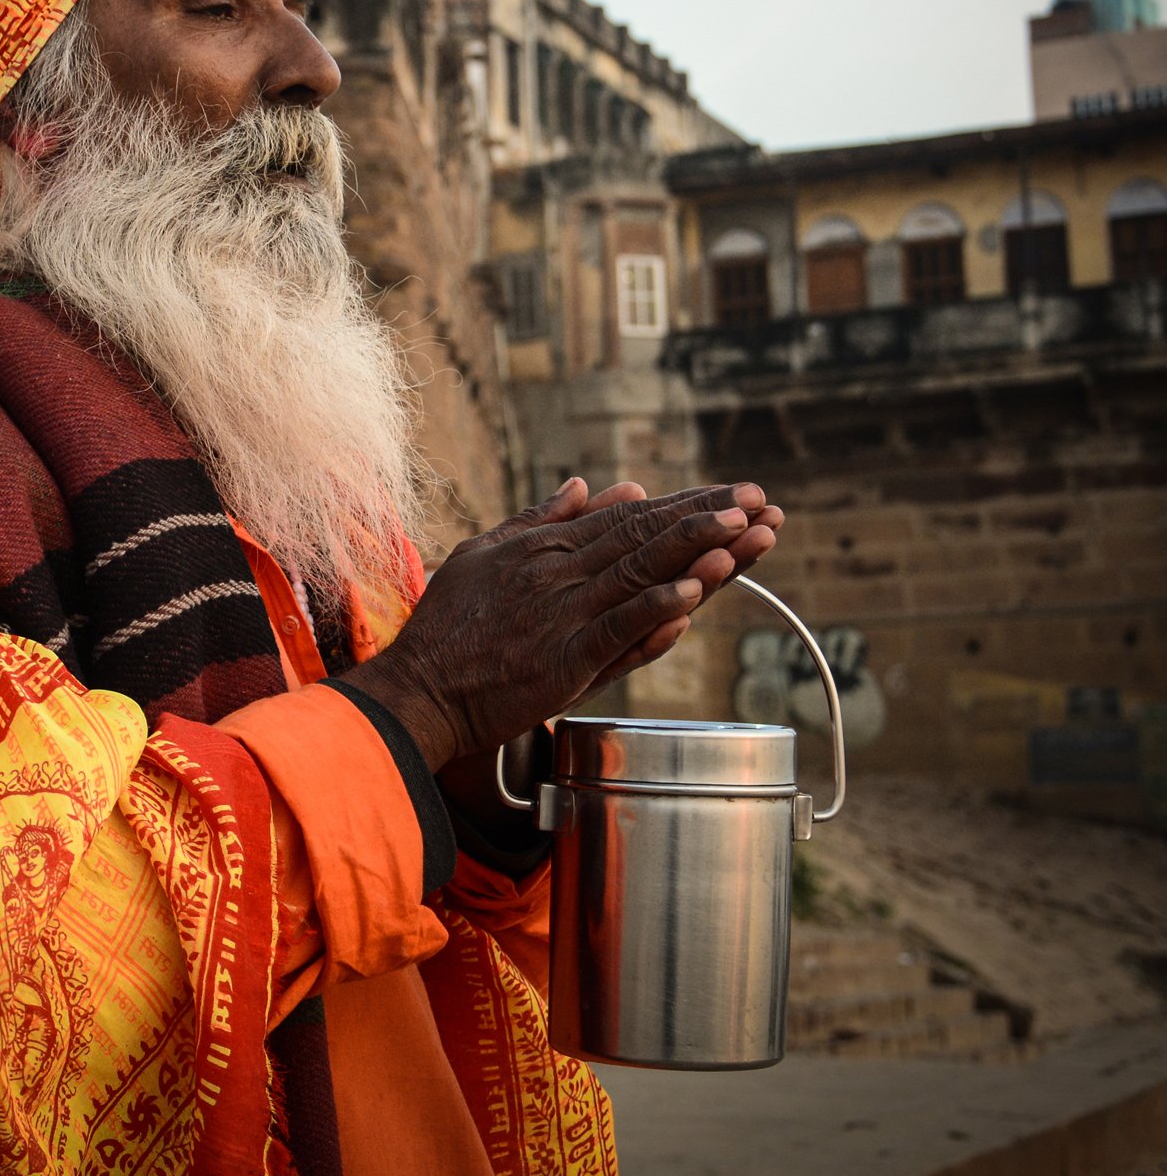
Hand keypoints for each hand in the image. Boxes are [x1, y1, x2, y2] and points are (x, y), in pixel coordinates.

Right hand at [343, 478, 781, 771]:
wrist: (419, 689)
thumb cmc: (447, 626)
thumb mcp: (484, 553)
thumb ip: (539, 520)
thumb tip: (588, 486)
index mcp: (543, 548)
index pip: (625, 518)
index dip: (682, 504)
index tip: (728, 493)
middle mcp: (557, 575)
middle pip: (643, 538)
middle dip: (705, 516)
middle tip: (756, 498)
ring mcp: (562, 618)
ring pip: (640, 575)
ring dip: (697, 551)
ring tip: (743, 530)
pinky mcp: (564, 663)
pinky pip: (619, 630)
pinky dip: (657, 608)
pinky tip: (694, 592)